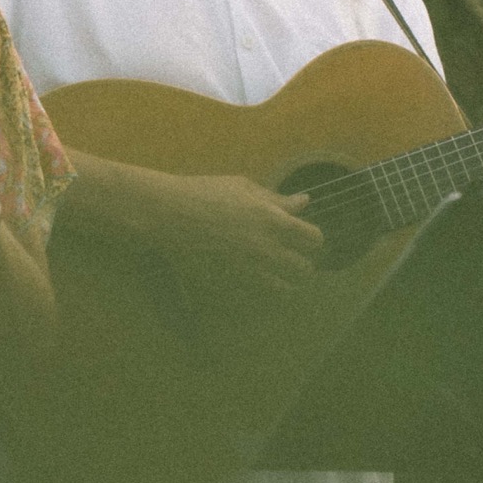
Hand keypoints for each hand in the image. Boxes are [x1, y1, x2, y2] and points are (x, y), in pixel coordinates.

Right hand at [163, 171, 320, 292]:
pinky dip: (262, 289)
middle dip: (301, 262)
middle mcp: (265, 247)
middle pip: (304, 268)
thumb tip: (303, 202)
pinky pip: (258, 295)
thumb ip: (276, 199)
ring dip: (286, 281)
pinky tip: (254, 277)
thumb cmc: (205, 192)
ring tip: (276, 272)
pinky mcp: (230, 281)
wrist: (169, 212)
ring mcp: (247, 268)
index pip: (313, 238)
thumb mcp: (243, 187)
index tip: (303, 236)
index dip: (312, 238)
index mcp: (271, 219)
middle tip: (291, 256)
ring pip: (286, 288)